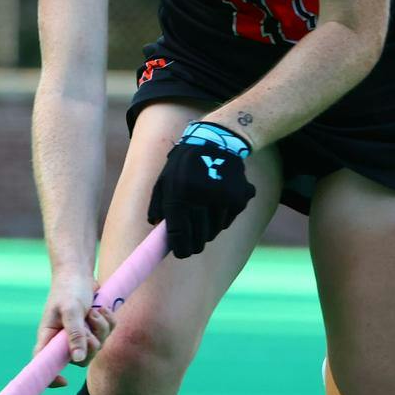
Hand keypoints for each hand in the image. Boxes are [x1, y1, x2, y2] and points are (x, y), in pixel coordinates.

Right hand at [34, 271, 118, 389]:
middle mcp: (63, 340)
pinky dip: (108, 322)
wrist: (79, 273)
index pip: (43, 364)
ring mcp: (80, 336)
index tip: (64, 381)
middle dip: (91, 345)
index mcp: (49, 337)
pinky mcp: (93, 329)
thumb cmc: (69, 289)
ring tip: (95, 310)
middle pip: (81, 360)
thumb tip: (78, 359)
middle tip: (90, 326)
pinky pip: (107, 335)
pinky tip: (102, 309)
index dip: (51, 377)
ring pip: (97, 347)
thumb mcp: (71, 310)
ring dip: (100, 329)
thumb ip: (74, 333)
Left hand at [146, 120, 255, 258]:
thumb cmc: (185, 163)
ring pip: (214, 231)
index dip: (180, 248)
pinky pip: (227, 222)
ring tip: (204, 211)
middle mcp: (201, 197)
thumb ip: (158, 204)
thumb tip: (155, 228)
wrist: (217, 142)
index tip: (181, 253)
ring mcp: (223, 199)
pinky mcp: (239, 199)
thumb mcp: (165, 178)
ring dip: (208, 229)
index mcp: (180, 193)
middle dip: (194, 243)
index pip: (179, 232)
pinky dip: (221, 218)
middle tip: (192, 244)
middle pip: (199, 237)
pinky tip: (217, 201)